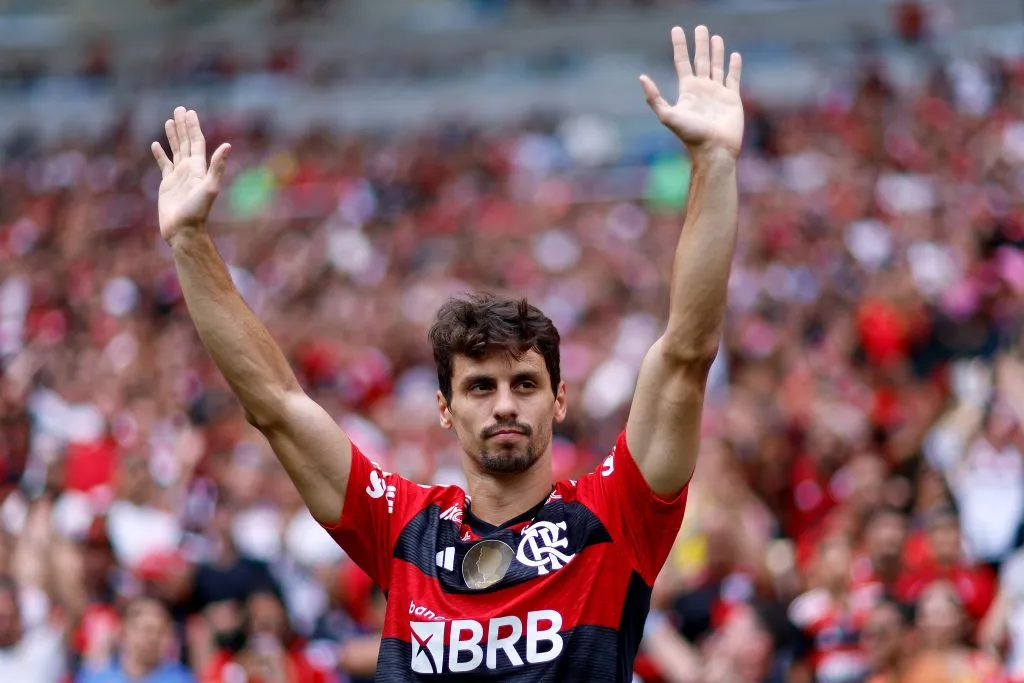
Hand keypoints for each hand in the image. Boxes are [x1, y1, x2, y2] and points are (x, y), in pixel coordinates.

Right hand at [151, 107, 230, 243]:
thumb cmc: (197, 212)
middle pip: (186, 142)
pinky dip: (160, 154)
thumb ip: (217, 166)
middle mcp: (190, 169)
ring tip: (169, 121)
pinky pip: (163, 165)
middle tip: (179, 109)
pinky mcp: (167, 184)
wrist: (184, 231)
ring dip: (173, 136)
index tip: (189, 112)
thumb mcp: (209, 187)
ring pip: (175, 150)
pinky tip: (155, 145)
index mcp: (199, 168)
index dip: (193, 127)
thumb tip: (227, 145)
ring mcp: (178, 176)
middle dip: (183, 126)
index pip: (197, 142)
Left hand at [640, 26, 743, 157]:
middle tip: (700, 27)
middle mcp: (702, 89)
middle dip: (700, 43)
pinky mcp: (732, 98)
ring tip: (716, 37)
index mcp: (687, 90)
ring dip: (717, 51)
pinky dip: (734, 66)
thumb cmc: (691, 135)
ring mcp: (717, 93)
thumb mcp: (668, 116)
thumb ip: (654, 98)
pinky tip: (734, 56)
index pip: (682, 62)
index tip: (677, 29)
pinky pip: (733, 78)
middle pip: (700, 60)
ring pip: (717, 66)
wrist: (714, 150)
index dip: (679, 46)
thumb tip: (641, 77)